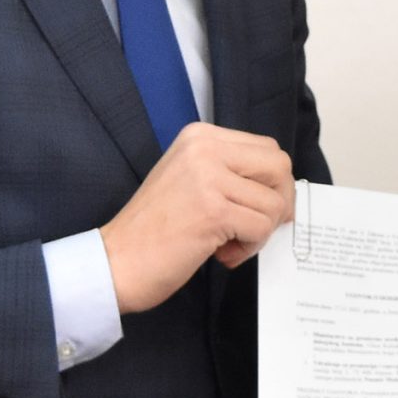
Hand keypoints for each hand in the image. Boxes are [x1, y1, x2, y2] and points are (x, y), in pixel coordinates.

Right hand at [101, 123, 295, 312]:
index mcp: (200, 136)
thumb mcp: (191, 179)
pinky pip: (261, 227)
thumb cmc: (154, 230)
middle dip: (279, 203)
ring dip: (259, 232)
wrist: (116, 261)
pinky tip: (222, 254)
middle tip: (255, 227)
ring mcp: (208, 177)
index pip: (267, 148)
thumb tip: (281, 186)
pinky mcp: (213, 210)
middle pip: (279, 166)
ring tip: (227, 244)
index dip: (273, 183)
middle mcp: (204, 148)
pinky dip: (249, 248)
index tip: (258, 208)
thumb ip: (230, 172)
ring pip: (274, 202)